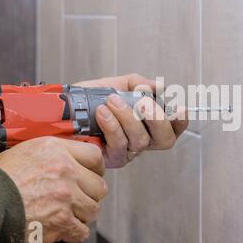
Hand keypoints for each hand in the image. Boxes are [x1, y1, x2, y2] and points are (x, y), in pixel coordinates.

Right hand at [0, 137, 106, 242]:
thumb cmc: (0, 179)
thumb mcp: (28, 150)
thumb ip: (55, 152)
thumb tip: (73, 157)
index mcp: (57, 150)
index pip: (95, 156)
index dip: (97, 167)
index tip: (95, 173)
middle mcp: (65, 171)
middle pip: (99, 186)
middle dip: (90, 194)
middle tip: (80, 198)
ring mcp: (66, 197)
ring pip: (93, 209)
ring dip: (83, 214)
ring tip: (69, 214)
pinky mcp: (62, 221)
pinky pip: (82, 232)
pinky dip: (75, 234)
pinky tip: (66, 230)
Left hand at [74, 74, 188, 167]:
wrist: (61, 109)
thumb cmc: (89, 98)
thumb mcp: (117, 84)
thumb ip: (139, 84)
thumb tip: (159, 86)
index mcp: (148, 124)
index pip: (174, 128)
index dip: (181, 120)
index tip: (178, 107)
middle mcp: (141, 140)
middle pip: (165, 139)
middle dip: (157, 119)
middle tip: (143, 102)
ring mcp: (126, 151)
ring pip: (140, 140)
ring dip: (129, 117)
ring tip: (112, 101)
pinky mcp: (109, 158)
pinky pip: (119, 145)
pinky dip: (113, 125)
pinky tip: (102, 112)